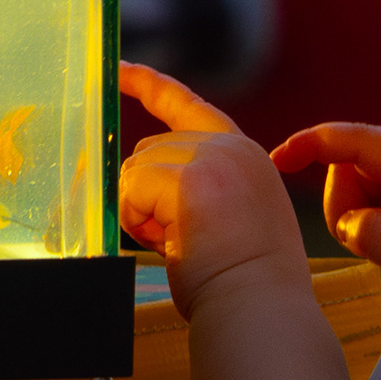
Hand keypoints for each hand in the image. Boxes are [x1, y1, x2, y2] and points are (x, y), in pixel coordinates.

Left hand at [119, 64, 302, 314]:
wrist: (261, 309)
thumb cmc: (242, 283)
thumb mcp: (227, 217)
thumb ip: (195, 188)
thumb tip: (138, 186)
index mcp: (245, 154)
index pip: (187, 105)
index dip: (149, 85)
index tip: (119, 70)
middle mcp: (232, 146)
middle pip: (150, 150)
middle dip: (146, 195)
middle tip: (176, 239)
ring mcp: (214, 157)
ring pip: (136, 169)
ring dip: (143, 212)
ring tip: (182, 245)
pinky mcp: (192, 176)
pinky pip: (132, 188)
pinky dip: (138, 220)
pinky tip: (171, 242)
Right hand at [266, 122, 380, 288]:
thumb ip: (370, 232)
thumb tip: (349, 219)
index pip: (357, 140)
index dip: (312, 144)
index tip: (277, 161)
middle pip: (351, 166)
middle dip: (348, 207)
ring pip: (359, 184)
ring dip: (362, 218)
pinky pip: (376, 195)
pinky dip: (375, 220)